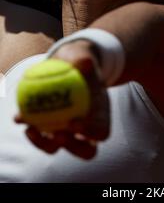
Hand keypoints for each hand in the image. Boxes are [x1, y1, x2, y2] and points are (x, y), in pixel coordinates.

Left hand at [15, 40, 109, 159]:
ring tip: (31, 129)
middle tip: (56, 134)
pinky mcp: (51, 129)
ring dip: (45, 143)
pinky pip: (42, 135)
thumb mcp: (82, 55)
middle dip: (71, 146)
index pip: (100, 131)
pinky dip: (31, 129)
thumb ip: (84, 58)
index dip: (90, 133)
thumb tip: (85, 61)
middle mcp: (87, 128)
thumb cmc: (79, 60)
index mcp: (101, 113)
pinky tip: (20, 117)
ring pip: (59, 146)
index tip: (74, 123)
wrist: (69, 63)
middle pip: (85, 149)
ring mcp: (69, 132)